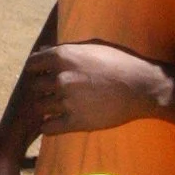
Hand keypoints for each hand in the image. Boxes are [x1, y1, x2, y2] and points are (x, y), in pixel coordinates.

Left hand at [20, 42, 168, 137]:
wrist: (142, 87)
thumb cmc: (119, 62)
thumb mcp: (92, 47)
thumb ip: (65, 49)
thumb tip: (42, 50)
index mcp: (62, 57)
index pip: (32, 64)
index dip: (35, 70)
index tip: (41, 74)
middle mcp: (60, 78)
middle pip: (34, 86)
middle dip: (40, 89)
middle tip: (50, 92)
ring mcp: (66, 101)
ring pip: (39, 107)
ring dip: (45, 107)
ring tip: (55, 108)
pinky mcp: (75, 122)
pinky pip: (48, 128)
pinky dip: (48, 126)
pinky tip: (55, 122)